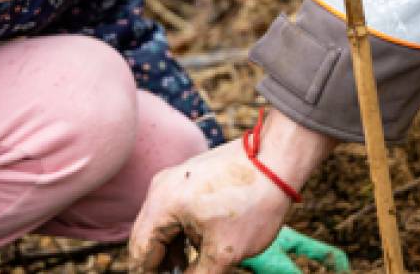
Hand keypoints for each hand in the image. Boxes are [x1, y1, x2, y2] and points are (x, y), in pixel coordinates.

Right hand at [128, 109, 337, 272]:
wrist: (278, 157)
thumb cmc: (254, 201)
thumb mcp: (225, 252)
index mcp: (163, 204)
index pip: (142, 252)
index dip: (152, 273)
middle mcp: (162, 187)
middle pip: (147, 237)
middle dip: (160, 263)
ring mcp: (176, 178)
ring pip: (162, 223)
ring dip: (172, 249)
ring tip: (189, 267)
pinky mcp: (191, 175)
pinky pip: (175, 209)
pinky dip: (182, 230)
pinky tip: (198, 245)